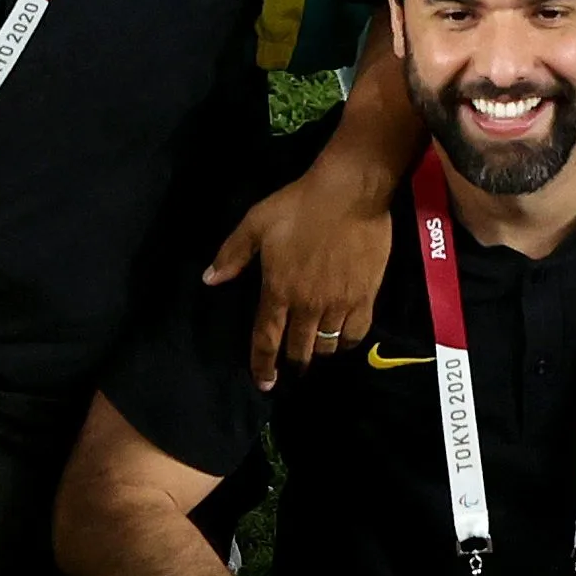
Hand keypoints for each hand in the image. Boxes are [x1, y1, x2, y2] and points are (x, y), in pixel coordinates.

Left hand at [211, 148, 397, 387]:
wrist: (351, 192)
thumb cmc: (300, 205)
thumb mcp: (257, 223)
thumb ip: (232, 254)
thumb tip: (210, 280)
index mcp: (278, 290)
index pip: (266, 339)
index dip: (263, 365)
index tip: (264, 382)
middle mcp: (307, 304)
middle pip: (299, 350)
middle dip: (292, 362)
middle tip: (291, 365)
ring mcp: (338, 303)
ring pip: (326, 346)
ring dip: (318, 352)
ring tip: (315, 350)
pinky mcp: (365, 296)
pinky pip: (355, 334)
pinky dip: (346, 343)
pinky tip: (341, 339)